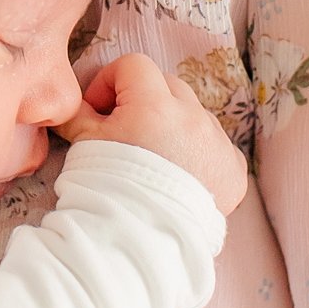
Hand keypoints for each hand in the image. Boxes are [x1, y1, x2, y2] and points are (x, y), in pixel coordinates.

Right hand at [57, 53, 248, 215]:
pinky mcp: (233, 169)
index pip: (132, 65)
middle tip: (123, 132)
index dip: (110, 83)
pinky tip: (180, 175)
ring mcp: (217, 142)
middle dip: (143, 100)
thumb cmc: (108, 189)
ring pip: (193, 114)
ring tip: (152, 158)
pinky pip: (217, 145)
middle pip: (166, 85)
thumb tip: (75, 103)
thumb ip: (78, 114)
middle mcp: (192, 117)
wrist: (139, 242)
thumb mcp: (83, 144)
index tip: (99, 111)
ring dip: (173, 125)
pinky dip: (200, 152)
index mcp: (154, 104)